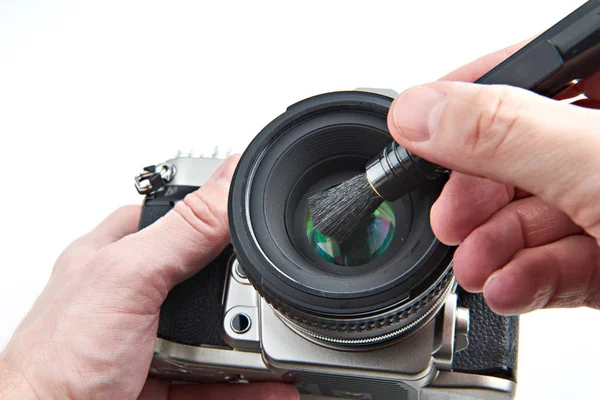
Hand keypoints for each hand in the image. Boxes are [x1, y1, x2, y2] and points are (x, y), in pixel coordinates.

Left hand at [0, 155, 298, 399]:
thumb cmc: (56, 363)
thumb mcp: (128, 279)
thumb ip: (183, 231)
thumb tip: (229, 181)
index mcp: (115, 255)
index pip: (172, 216)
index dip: (211, 216)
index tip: (253, 223)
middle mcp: (131, 295)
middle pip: (202, 280)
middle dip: (238, 291)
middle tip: (261, 299)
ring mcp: (148, 340)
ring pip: (211, 332)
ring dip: (249, 341)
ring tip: (272, 343)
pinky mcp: (162, 381)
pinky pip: (214, 379)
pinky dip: (246, 384)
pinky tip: (269, 383)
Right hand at [387, 42, 599, 315]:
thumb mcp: (598, 166)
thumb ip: (505, 134)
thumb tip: (418, 111)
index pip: (530, 69)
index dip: (467, 97)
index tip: (418, 129)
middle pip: (523, 152)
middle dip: (476, 195)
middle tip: (449, 218)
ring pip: (536, 214)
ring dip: (493, 247)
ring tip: (475, 267)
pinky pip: (560, 261)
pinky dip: (526, 279)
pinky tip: (508, 288)